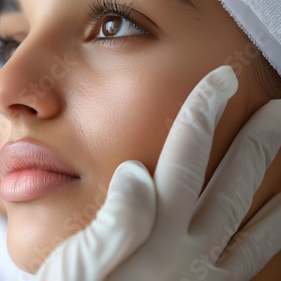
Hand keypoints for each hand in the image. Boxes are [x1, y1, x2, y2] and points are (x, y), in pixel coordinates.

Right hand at [34, 66, 280, 280]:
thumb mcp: (77, 262)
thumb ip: (113, 219)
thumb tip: (137, 170)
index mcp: (151, 232)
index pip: (184, 159)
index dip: (202, 115)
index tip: (220, 79)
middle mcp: (186, 252)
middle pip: (230, 185)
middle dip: (255, 142)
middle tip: (276, 108)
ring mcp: (202, 276)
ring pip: (253, 225)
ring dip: (275, 186)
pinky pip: (251, 263)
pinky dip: (270, 239)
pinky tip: (277, 223)